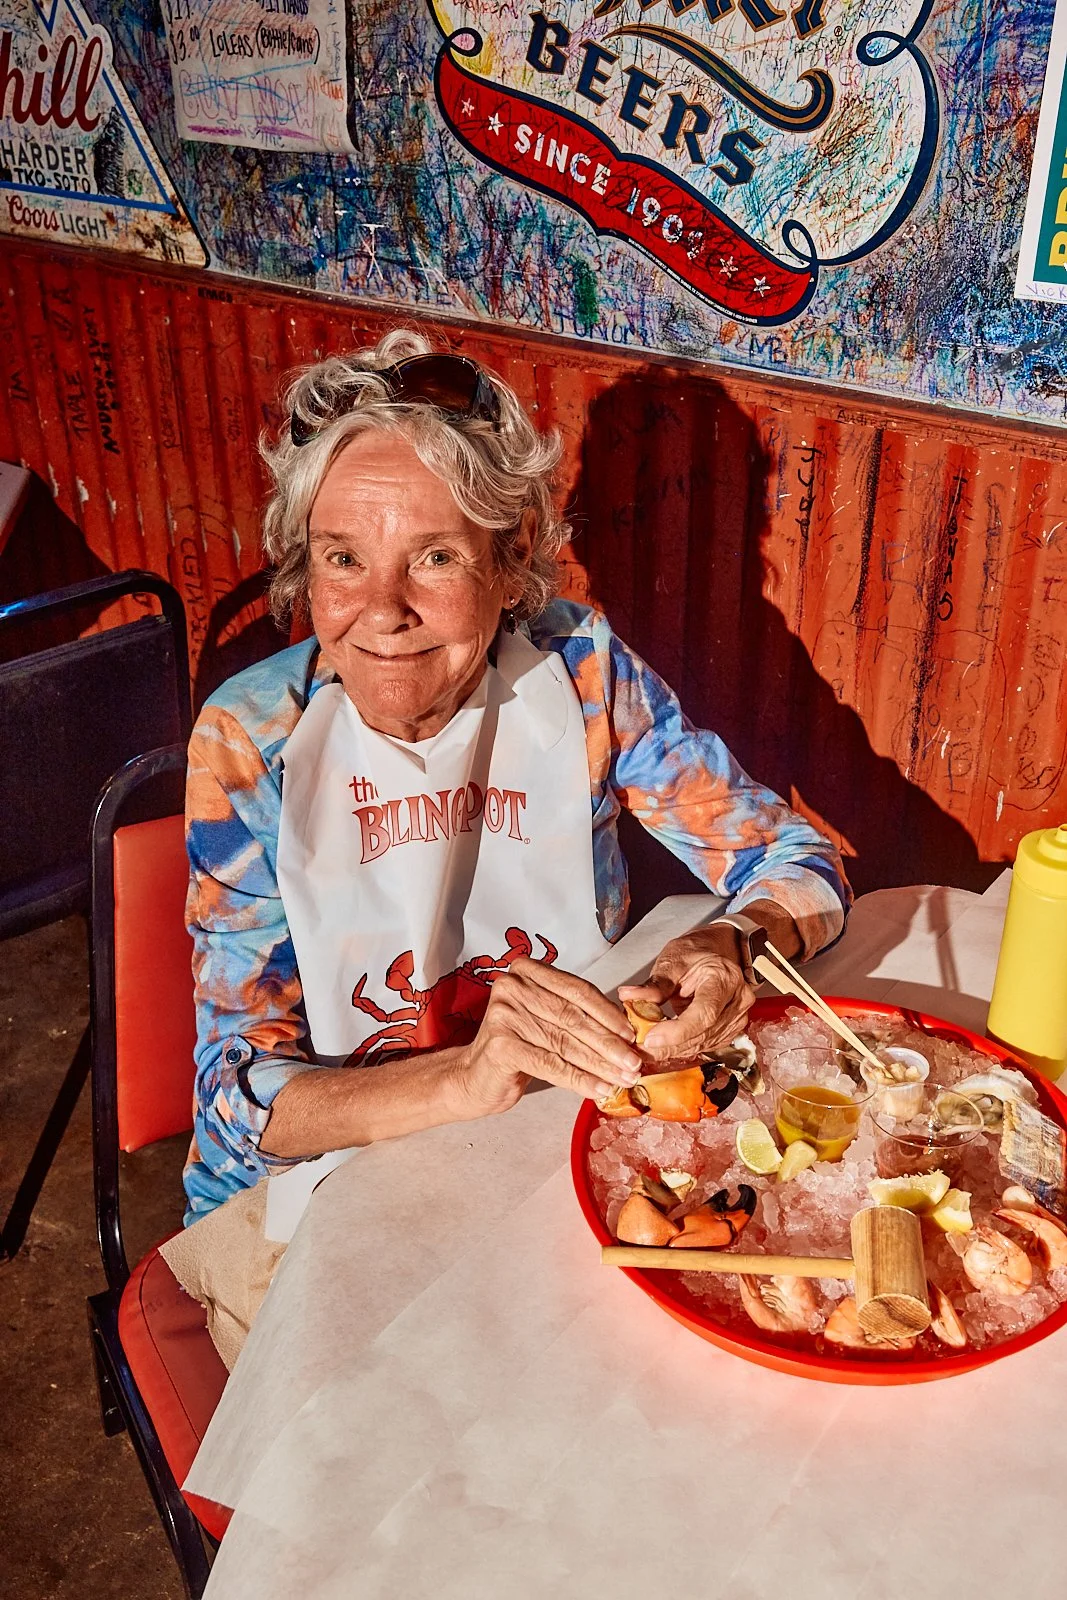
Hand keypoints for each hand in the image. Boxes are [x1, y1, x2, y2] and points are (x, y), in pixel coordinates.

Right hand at [452, 958, 642, 1115]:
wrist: (474, 1077)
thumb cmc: (517, 1047)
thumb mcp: (546, 1021)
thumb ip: (576, 1015)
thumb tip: (627, 1030)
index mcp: (527, 971)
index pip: (577, 990)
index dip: (608, 1013)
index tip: (632, 1034)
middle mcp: (512, 986)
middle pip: (573, 1017)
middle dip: (608, 1043)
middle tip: (634, 1062)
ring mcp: (504, 1014)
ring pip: (565, 1043)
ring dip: (600, 1064)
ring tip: (623, 1079)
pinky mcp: (501, 1045)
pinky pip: (551, 1064)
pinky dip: (580, 1080)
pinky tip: (599, 1090)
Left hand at [618, 930, 755, 1061]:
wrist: (716, 953)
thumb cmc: (696, 954)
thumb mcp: (672, 960)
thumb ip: (653, 984)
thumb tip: (628, 996)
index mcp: (724, 978)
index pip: (704, 1014)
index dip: (677, 1032)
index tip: (650, 1038)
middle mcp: (737, 1000)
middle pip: (703, 1034)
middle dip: (669, 1045)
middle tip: (640, 1047)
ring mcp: (737, 1017)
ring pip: (704, 1044)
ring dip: (674, 1050)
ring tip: (648, 1047)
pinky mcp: (730, 1030)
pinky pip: (706, 1046)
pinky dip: (683, 1048)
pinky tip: (665, 1045)